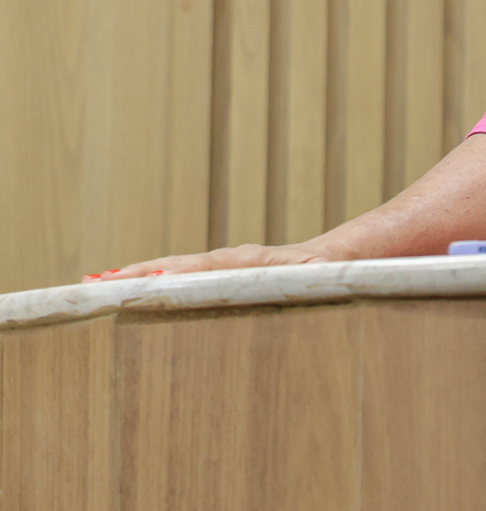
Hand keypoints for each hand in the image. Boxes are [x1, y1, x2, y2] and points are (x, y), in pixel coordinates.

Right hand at [83, 240, 332, 281]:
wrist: (336, 258)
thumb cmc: (330, 272)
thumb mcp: (319, 278)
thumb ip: (301, 280)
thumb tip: (280, 280)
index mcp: (244, 263)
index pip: (194, 271)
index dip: (162, 278)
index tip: (128, 284)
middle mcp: (226, 260)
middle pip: (171, 266)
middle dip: (131, 276)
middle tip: (90, 286)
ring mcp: (221, 265)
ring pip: (170, 269)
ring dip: (133, 277)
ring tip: (94, 284)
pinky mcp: (219, 272)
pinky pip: (179, 275)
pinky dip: (150, 278)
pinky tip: (125, 287)